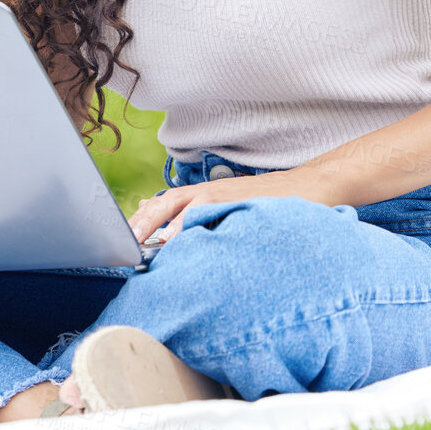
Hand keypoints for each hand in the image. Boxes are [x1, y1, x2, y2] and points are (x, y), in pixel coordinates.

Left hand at [128, 168, 334, 243]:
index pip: (162, 204)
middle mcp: (208, 191)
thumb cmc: (268, 202)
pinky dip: (192, 223)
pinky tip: (178, 238)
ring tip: (141, 241)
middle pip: (165, 202)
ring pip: (183, 205)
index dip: (139, 220)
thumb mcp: (229, 206)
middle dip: (141, 222)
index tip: (119, 238)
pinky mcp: (239, 201)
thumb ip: (198, 214)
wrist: (311, 187)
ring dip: (160, 223)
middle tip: (122, 243)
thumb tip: (162, 224)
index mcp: (202, 194)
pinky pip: (211, 211)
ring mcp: (223, 195)